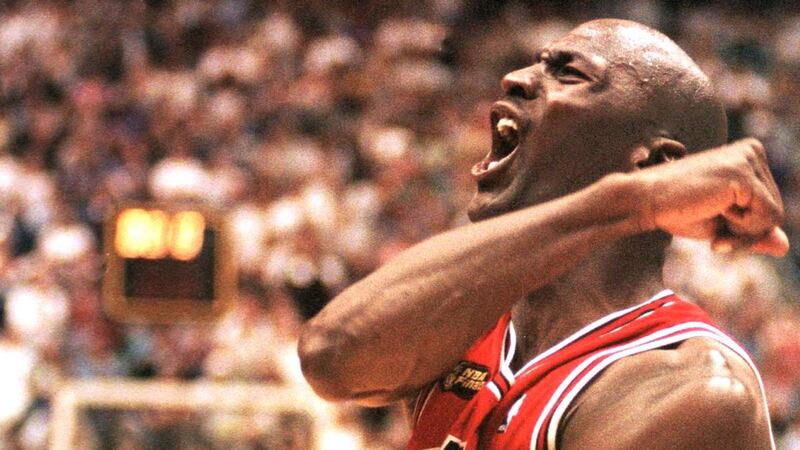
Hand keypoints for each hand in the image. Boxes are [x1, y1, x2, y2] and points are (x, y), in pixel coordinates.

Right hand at [638, 138, 788, 256]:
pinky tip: (714, 211)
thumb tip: (785, 247)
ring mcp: (748, 159)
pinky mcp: (742, 173)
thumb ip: (753, 232)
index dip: (746, 230)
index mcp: (748, 155)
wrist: (645, 201)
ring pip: (775, 215)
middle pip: (777, 210)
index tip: (717, 233)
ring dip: (742, 231)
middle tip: (714, 228)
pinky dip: (742, 229)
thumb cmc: (676, 211)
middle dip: (746, 232)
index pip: (770, 204)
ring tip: (712, 214)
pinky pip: (767, 216)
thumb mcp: (722, 224)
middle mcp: (752, 150)